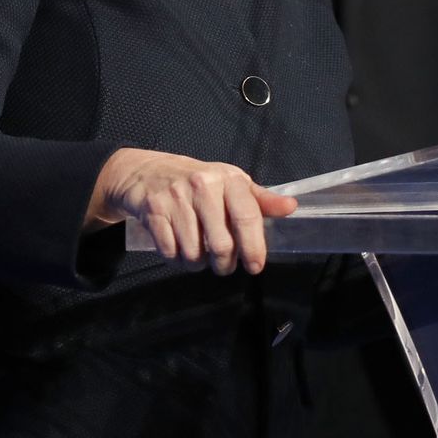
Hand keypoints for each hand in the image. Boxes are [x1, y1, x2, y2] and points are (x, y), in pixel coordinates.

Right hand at [88, 147, 295, 275]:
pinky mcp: (153, 211)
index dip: (253, 246)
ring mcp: (176, 198)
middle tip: (223, 265)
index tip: (255, 265)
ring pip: (193, 253)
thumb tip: (291, 207)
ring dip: (197, 264)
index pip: (246, 216)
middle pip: (220, 244)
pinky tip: (179, 251)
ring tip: (199, 255)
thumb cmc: (198, 182)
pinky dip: (176, 261)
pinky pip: (170, 252)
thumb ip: (260, 200)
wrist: (146, 171)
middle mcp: (203, 185)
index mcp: (228, 179)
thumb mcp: (231, 184)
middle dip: (224, 264)